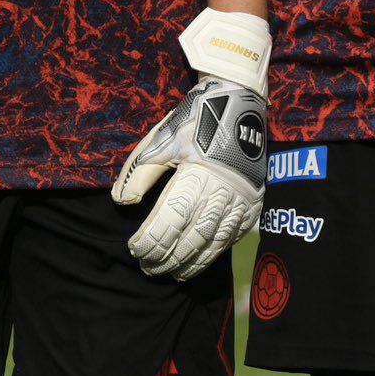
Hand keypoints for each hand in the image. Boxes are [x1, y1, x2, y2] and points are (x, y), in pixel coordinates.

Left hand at [112, 8, 270, 279]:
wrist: (238, 102)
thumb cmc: (194, 120)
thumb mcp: (162, 138)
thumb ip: (140, 172)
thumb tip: (121, 203)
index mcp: (197, 175)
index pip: (170, 220)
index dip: (151, 240)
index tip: (134, 250)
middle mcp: (222, 192)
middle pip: (190, 237)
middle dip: (167, 257)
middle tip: (147, 268)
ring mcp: (241, 201)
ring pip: (213, 243)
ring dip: (189, 262)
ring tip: (169, 273)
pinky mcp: (254, 204)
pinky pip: (233, 238)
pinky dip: (213, 254)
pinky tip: (198, 262)